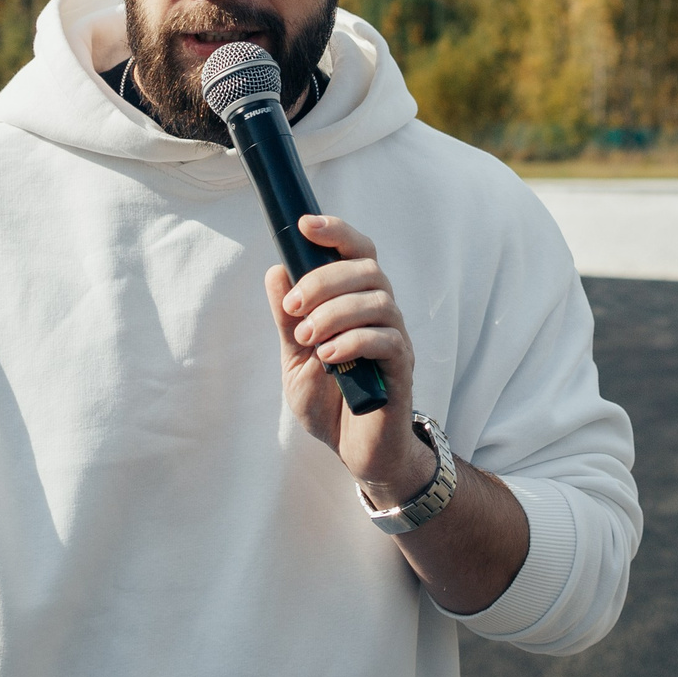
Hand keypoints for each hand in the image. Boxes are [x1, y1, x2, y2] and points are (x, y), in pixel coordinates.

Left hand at [264, 216, 432, 506]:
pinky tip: (329, 358)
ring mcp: (395, 339)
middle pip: (367, 269)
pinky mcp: (401, 368)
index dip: (336, 232)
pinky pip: (386, 340)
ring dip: (335, 313)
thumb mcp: (295, 358)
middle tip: (294, 308)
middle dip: (324, 280)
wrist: (355, 451)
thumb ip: (287, 319)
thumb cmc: (329, 401)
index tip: (305, 225)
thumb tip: (276, 271)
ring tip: (308, 339)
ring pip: (378, 301)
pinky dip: (353, 342)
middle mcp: (381, 313)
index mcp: (355, 302)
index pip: (357, 252)